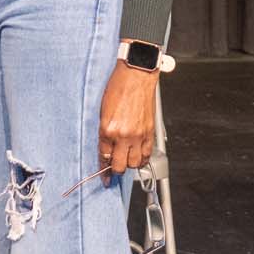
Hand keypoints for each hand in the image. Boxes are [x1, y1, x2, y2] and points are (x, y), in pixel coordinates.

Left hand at [97, 62, 157, 177]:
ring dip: (129, 164)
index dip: (103, 170)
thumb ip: (105, 132)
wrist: (136, 75)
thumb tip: (107, 149)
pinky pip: (147, 155)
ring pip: (134, 164)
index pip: (104, 157)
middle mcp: (123, 135)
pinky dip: (142, 158)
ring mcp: (138, 135)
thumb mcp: (103, 111)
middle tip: (114, 169)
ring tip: (126, 159)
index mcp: (107, 129)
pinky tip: (138, 156)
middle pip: (119, 166)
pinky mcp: (150, 132)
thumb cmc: (118, 87)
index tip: (104, 178)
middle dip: (115, 170)